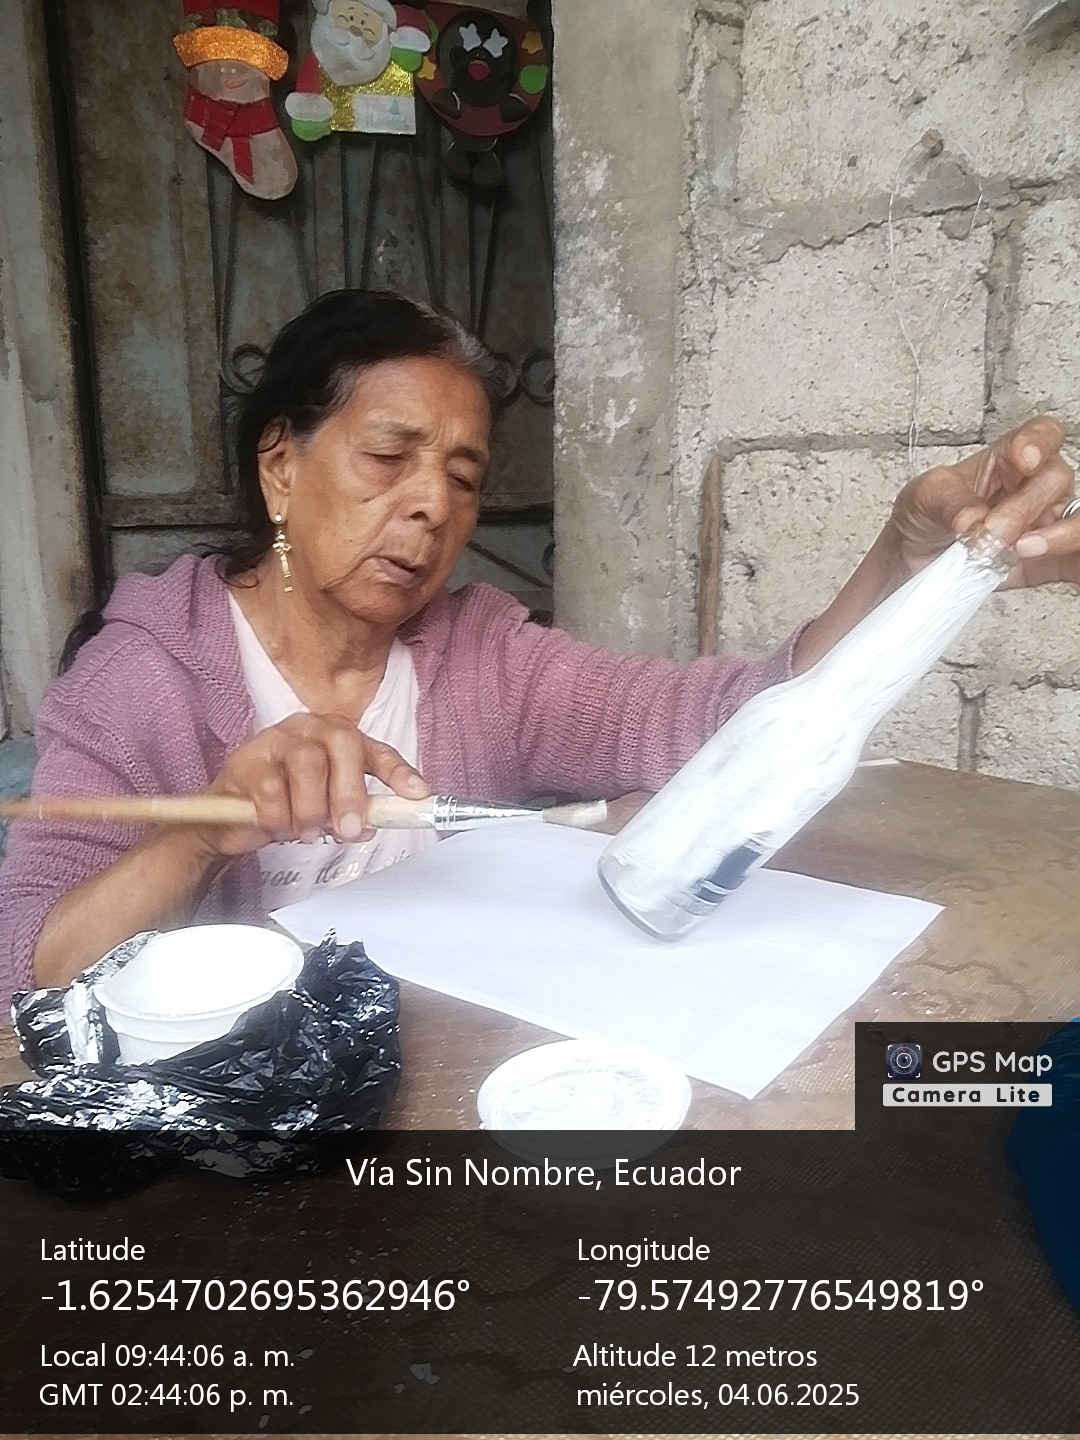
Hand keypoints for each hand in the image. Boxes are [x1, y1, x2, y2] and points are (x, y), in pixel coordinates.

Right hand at [198, 714, 430, 857]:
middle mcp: (312, 729)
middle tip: (349, 830)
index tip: (418, 794)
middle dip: (350, 793)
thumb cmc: (286, 805)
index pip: (376, 750)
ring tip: (305, 832)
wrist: (228, 816)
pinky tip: (276, 826)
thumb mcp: (327, 809)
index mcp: (338, 738)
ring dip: (311, 810)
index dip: (399, 772)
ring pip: (308, 765)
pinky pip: (272, 790)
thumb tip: (372, 825)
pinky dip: (279, 818)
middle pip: (342, 746)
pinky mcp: (248, 760)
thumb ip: (353, 813)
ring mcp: (278, 740)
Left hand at [889, 415, 1078, 588]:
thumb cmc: (925, 516)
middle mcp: (1032, 488)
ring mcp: (1043, 525)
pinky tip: (1038, 562)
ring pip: (1074, 519)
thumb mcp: (925, 497)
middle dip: (1024, 508)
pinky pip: (1074, 561)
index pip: (1041, 435)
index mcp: (1007, 460)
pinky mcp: (1046, 562)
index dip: (1039, 443)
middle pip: (1056, 481)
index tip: (1023, 460)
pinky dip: (1067, 558)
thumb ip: (952, 502)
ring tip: (1019, 549)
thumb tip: (974, 521)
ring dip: (1058, 534)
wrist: (910, 560)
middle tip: (990, 532)